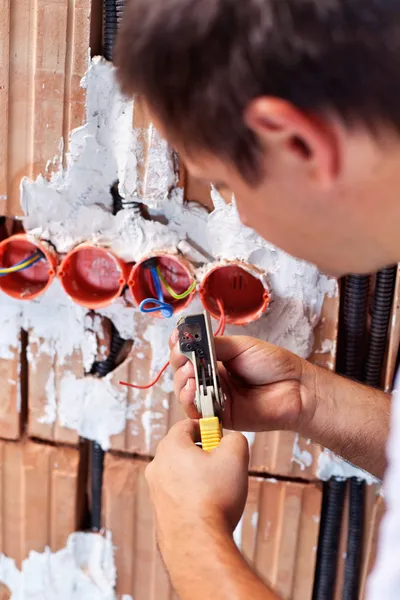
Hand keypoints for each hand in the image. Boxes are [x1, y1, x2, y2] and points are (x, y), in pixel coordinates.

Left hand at [146, 420, 248, 551]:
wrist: (198, 543)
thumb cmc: (214, 498)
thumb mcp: (235, 456)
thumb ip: (235, 438)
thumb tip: (231, 440)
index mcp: (171, 447)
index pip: (186, 425)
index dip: (207, 429)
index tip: (220, 439)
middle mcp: (157, 466)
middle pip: (182, 448)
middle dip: (203, 452)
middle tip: (222, 464)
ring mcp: (155, 490)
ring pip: (179, 472)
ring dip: (197, 475)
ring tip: (217, 489)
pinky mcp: (159, 511)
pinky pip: (177, 493)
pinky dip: (191, 495)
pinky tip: (208, 507)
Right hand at [170, 332, 315, 433]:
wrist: (295, 388)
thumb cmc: (272, 364)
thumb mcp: (241, 346)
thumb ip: (214, 345)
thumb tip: (191, 340)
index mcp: (216, 360)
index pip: (189, 353)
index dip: (179, 346)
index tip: (176, 338)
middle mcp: (212, 379)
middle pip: (183, 373)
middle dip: (179, 363)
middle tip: (184, 357)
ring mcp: (215, 398)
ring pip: (185, 393)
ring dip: (181, 381)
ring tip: (190, 373)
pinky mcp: (220, 417)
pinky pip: (197, 412)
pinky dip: (189, 401)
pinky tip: (191, 390)